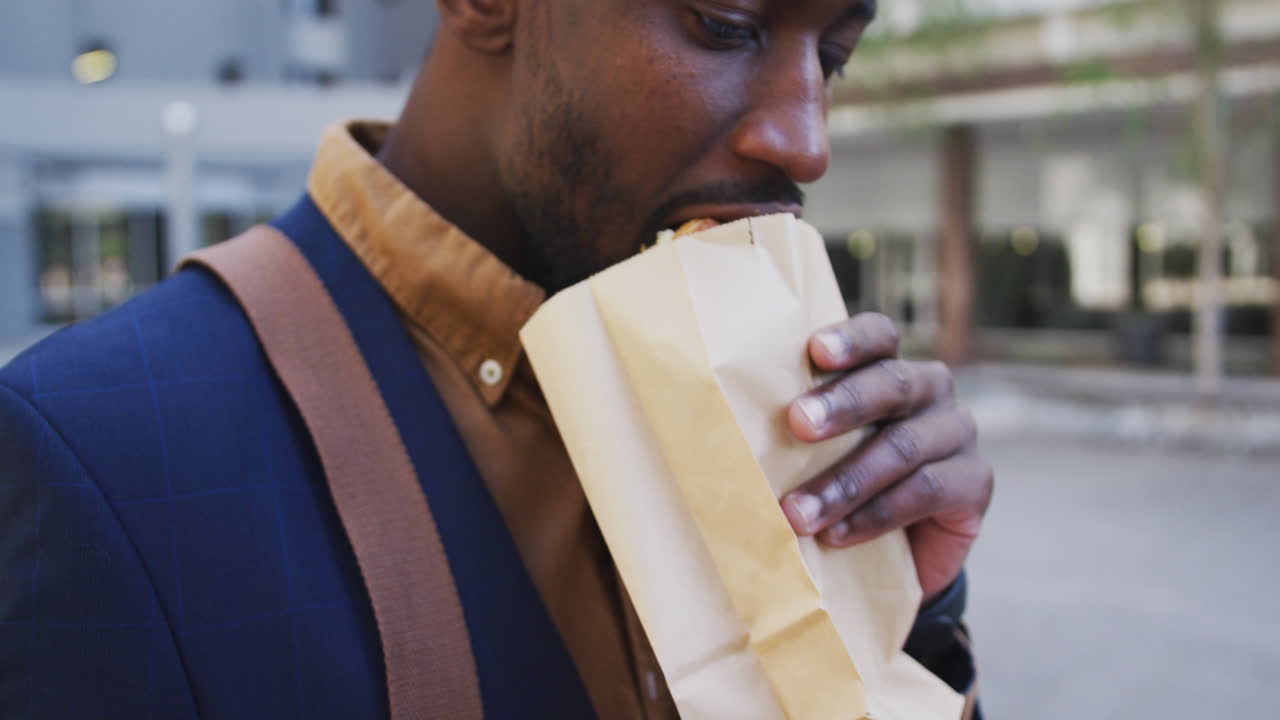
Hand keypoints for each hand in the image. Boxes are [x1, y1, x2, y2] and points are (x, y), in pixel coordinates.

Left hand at [780, 313, 993, 603]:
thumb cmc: (839, 482)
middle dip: (843, 404)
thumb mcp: (817, 451)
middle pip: (893, 384)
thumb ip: (795, 429)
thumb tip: (720, 426)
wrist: (895, 555)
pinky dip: (876, 515)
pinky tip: (838, 534)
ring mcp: (957, 434)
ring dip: (846, 481)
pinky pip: (927, 491)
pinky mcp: (976, 483)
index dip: (851, 339)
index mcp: (889, 366)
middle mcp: (930, 390)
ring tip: (798, 514)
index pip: (879, 336)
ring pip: (904, 447)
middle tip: (797, 423)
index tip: (814, 351)